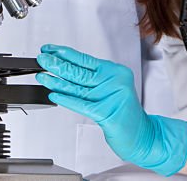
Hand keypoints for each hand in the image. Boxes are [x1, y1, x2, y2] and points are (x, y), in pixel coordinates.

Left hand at [36, 44, 186, 176]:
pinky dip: (65, 99)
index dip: (65, 54)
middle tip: (42, 59)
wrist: (144, 137)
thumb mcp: (111, 91)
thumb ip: (92, 81)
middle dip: (57, 64)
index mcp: (115, 71)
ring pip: (77, 86)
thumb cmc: (126, 115)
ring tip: (43, 75)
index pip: (85, 59)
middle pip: (79, 71)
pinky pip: (81, 104)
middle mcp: (114, 81)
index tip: (50, 49)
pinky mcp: (107, 113)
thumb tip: (65, 70)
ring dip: (57, 80)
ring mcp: (111, 96)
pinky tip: (54, 94)